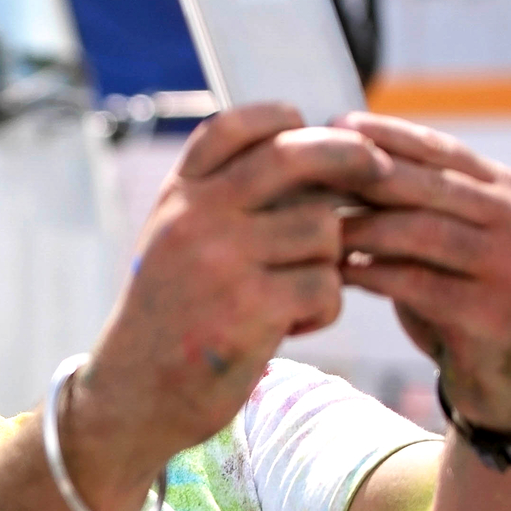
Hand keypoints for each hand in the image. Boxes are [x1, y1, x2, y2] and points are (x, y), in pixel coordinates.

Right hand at [75, 105, 388, 478]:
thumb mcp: (172, 241)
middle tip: (378, 168)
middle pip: (293, 156)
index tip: (309, 127)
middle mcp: (195, 218)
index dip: (280, 118)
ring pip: (323, 229)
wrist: (132, 392)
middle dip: (349, 157)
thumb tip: (311, 157)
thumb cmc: (167, 316)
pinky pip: (326, 286)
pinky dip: (322, 308)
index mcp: (177, 197)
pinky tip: (289, 326)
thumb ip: (220, 199)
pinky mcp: (252, 308)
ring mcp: (223, 260)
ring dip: (329, 261)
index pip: (233, 127)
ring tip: (296, 291)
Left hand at [337, 113, 510, 430]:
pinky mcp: (491, 310)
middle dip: (360, 176)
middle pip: (425, 184)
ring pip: (419, 231)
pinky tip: (332, 272)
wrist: (503, 367)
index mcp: (500, 188)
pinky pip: (416, 282)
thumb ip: (402, 196)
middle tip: (304, 175)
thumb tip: (327, 145)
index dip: (380, 134)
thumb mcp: (435, 233)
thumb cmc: (450, 287)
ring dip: (358, 228)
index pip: (435, 147)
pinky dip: (368, 273)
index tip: (327, 127)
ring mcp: (509, 264)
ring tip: (308, 228)